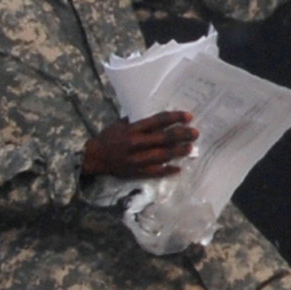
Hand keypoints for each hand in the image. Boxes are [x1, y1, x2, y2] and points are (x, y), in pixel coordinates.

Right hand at [84, 110, 198, 178]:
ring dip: (178, 152)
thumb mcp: (121, 124)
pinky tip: (179, 168)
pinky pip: (154, 172)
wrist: (95, 158)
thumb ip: (139, 121)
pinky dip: (167, 170)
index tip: (189, 117)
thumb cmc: (109, 137)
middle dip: (181, 135)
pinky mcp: (136, 172)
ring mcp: (136, 160)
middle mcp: (136, 144)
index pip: (158, 121)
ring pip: (162, 156)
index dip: (175, 118)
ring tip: (190, 148)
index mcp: (132, 129)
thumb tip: (161, 117)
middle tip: (195, 133)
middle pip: (163, 139)